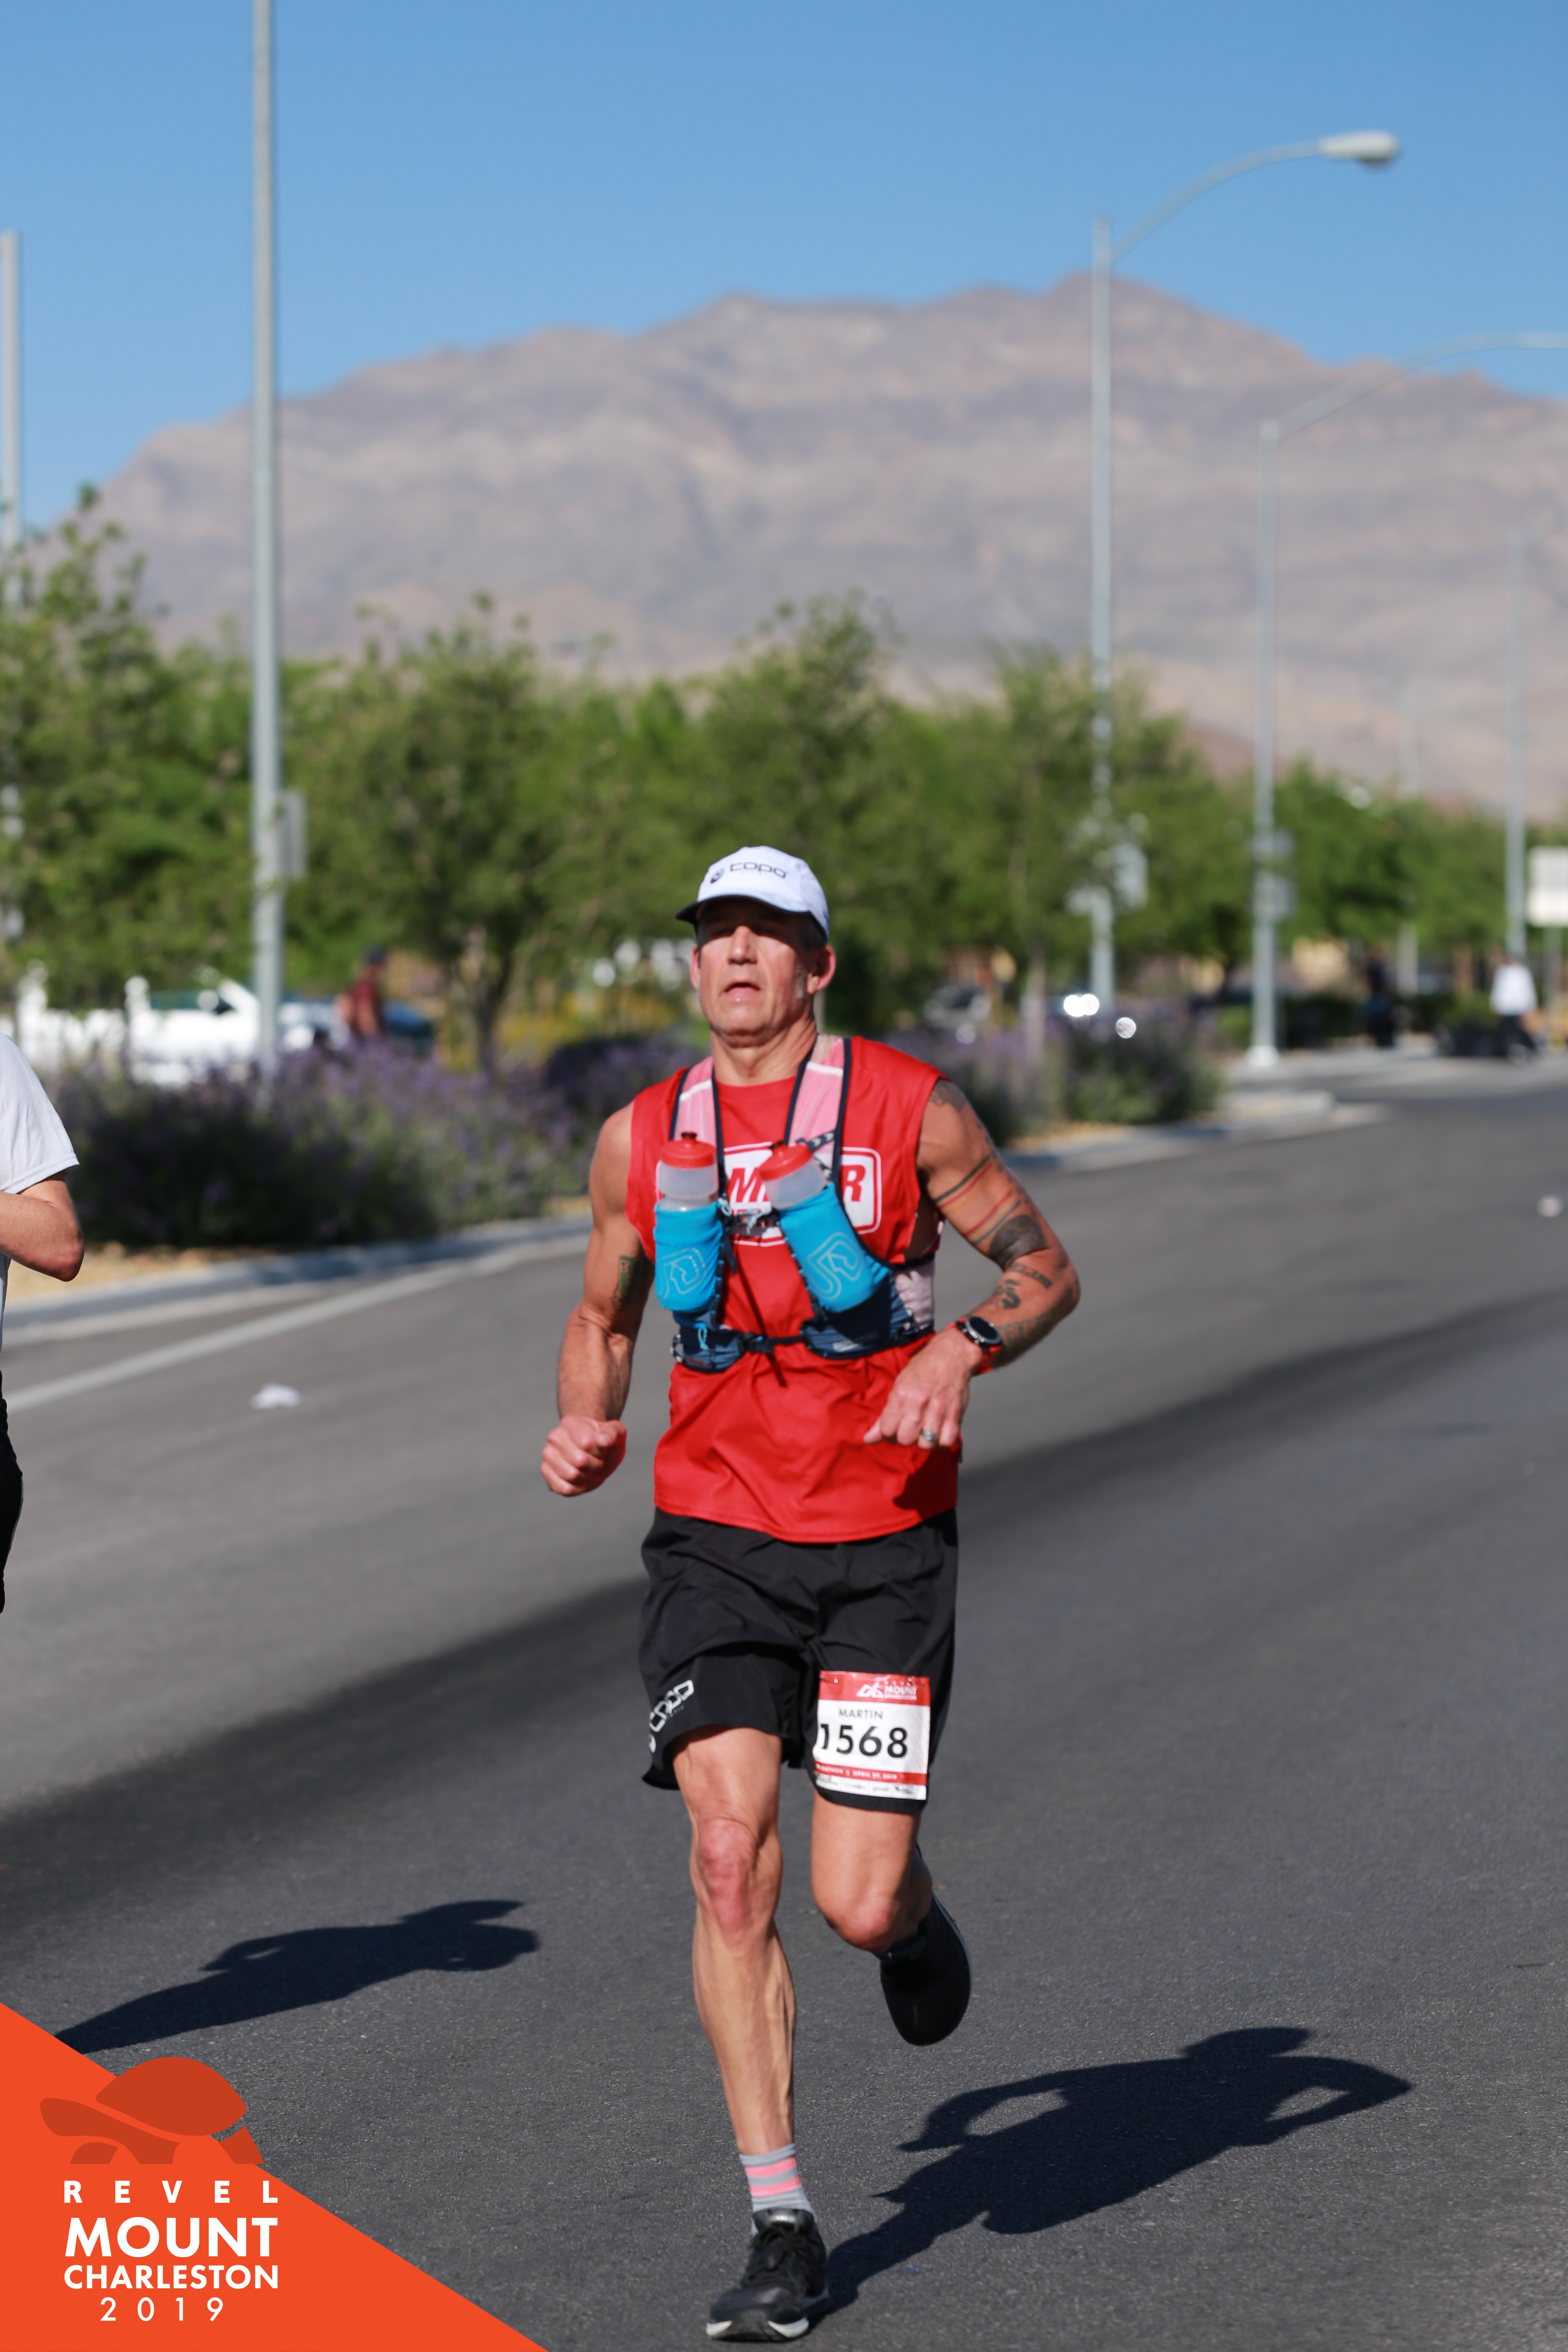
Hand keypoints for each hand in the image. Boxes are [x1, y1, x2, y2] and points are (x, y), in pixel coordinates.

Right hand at [541, 1414, 627, 1495]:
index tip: (602, 1448)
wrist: (592, 1449)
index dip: (600, 1451)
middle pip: (580, 1461)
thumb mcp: (616, 1433)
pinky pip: (563, 1488)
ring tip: (589, 1469)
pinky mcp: (546, 1470)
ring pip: (571, 1475)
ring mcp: (548, 1454)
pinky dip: (577, 1489)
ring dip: (587, 1478)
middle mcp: (555, 1436)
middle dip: (595, 1466)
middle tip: (598, 1461)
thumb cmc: (604, 1441)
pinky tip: (581, 1481)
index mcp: (570, 1422)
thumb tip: (601, 1440)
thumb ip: (613, 1433)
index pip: (587, 1443)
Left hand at [863, 1328, 977, 1451]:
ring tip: (924, 1430)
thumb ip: (885, 1415)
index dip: (888, 1432)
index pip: (887, 1430)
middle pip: (905, 1439)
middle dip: (904, 1437)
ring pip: (925, 1443)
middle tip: (909, 1428)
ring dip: (923, 1440)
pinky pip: (946, 1441)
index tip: (893, 1427)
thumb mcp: (899, 1385)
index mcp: (901, 1394)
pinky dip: (941, 1441)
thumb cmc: (922, 1369)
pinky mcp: (955, 1414)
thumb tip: (869, 1438)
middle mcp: (919, 1403)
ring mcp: (938, 1410)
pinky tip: (938, 1432)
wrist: (951, 1355)